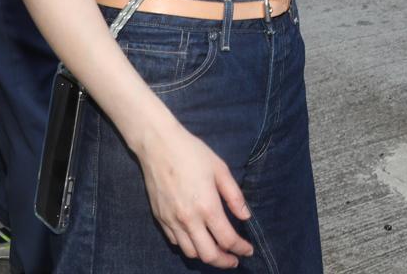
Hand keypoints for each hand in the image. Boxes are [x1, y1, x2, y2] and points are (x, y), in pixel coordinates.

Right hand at [136, 121, 252, 268]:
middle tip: (234, 259)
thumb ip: (234, 195)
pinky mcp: (160, 219)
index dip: (241, 248)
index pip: (227, 239)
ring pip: (191, 252)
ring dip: (206, 255)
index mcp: (207, 206)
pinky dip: (189, 245)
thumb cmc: (192, 153)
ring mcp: (172, 221)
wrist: (158, 146)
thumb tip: (245, 216)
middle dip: (224, 261)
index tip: (248, 250)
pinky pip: (176, 242)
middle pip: (208, 255)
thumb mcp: (220, 169)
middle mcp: (189, 219)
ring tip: (217, 250)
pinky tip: (197, 238)